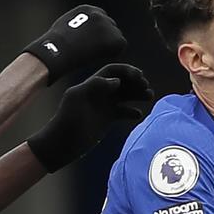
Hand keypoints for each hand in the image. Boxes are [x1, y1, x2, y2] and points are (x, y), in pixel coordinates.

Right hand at [23, 5, 127, 83]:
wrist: (57, 50)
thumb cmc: (54, 44)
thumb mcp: (64, 26)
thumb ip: (77, 24)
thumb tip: (79, 33)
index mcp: (86, 9)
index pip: (99, 19)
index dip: (98, 32)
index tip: (93, 42)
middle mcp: (99, 14)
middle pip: (110, 26)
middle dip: (105, 38)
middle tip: (97, 51)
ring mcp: (108, 25)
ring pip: (116, 36)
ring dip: (109, 46)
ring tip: (96, 55)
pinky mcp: (115, 38)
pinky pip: (120, 47)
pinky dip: (113, 53)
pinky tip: (100, 57)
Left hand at [26, 63, 152, 171]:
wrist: (63, 142)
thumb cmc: (67, 119)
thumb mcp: (77, 98)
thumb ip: (95, 86)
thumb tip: (117, 80)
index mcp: (92, 84)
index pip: (112, 71)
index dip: (126, 71)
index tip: (139, 76)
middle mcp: (99, 93)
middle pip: (122, 82)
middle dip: (135, 82)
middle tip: (146, 87)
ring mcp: (104, 106)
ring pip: (125, 96)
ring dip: (137, 94)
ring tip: (150, 96)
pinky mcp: (107, 119)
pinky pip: (123, 112)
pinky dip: (131, 112)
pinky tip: (138, 114)